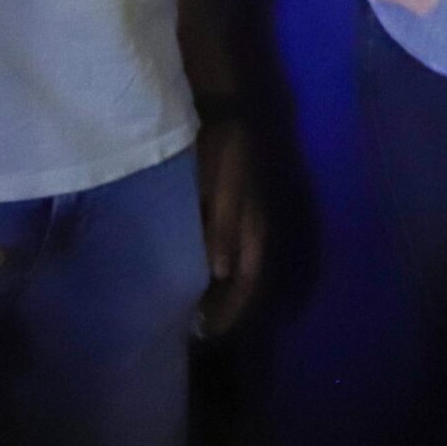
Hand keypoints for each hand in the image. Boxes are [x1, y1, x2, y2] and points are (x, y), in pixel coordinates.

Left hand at [194, 120, 264, 337]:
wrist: (224, 111)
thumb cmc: (222, 151)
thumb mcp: (223, 186)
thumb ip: (223, 226)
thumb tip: (219, 272)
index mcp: (254, 227)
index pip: (249, 280)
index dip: (233, 308)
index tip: (208, 334)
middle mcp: (253, 229)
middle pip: (243, 279)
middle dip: (225, 306)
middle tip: (196, 330)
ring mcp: (244, 219)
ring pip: (236, 267)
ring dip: (219, 291)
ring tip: (192, 310)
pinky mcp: (230, 210)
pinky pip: (225, 251)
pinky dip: (211, 270)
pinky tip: (192, 274)